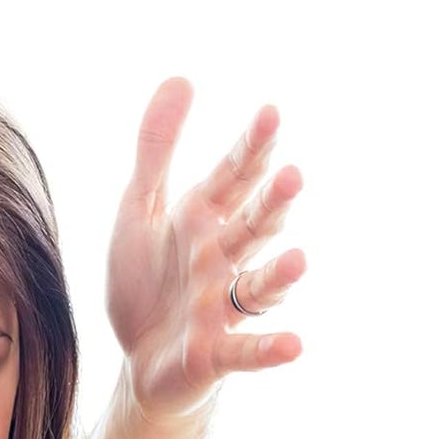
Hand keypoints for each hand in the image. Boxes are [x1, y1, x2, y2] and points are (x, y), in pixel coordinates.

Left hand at [107, 78, 304, 421]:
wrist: (139, 360)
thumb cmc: (145, 283)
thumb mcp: (139, 211)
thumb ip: (157, 151)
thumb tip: (182, 78)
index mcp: (203, 221)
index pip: (233, 178)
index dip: (250, 150)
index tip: (269, 114)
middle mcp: (221, 260)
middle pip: (253, 227)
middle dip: (271, 206)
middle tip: (290, 178)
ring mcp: (221, 307)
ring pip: (258, 288)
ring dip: (279, 275)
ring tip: (298, 261)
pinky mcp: (213, 352)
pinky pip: (246, 352)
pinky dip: (268, 349)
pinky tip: (293, 345)